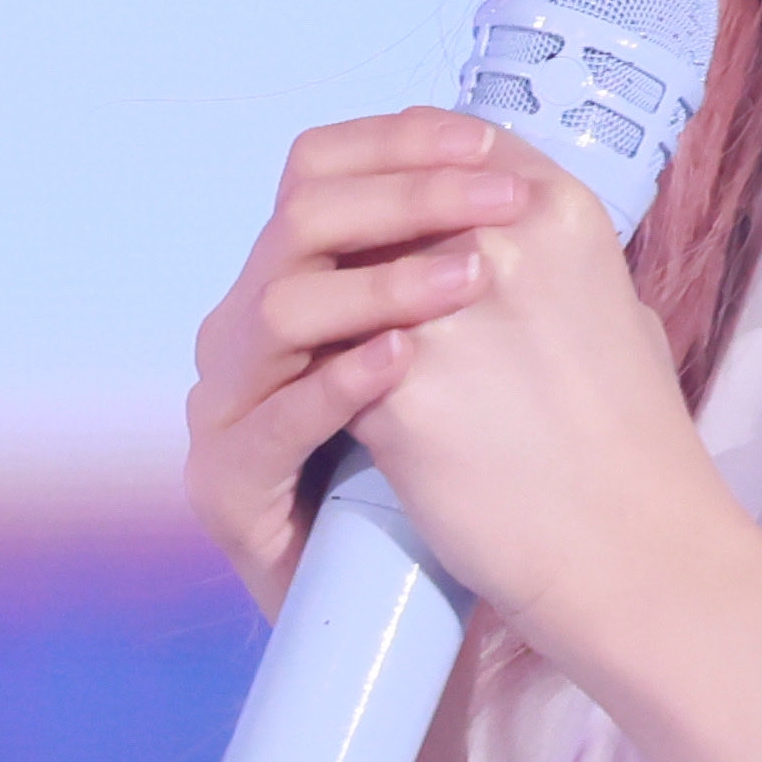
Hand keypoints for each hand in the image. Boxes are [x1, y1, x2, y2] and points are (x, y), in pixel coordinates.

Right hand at [183, 109, 533, 618]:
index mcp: (295, 283)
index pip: (321, 172)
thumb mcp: (464, 349)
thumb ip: (469, 266)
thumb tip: (533, 175)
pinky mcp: (228, 486)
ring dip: (382, 285)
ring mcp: (227, 407)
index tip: (487, 144)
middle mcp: (244, 330)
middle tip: (502, 202)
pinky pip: (274, 422)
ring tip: (471, 279)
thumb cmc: (452, 474)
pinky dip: (338, 383)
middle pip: (301, 222)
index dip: (398, 145)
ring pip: (281, 311)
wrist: (406, 616)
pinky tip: (402, 361)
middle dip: (406, 199)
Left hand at [343, 120, 728, 654]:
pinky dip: (321, 371)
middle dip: (351, 224)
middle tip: (333, 257)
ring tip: (319, 328)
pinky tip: (319, 390)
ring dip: (325, 294)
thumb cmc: (638, 440)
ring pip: (341, 271)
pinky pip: (329, 355)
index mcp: (558, 210)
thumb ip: (551, 262)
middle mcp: (497, 240)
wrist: (631, 543)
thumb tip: (500, 242)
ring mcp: (442, 310)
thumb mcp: (620, 310)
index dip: (407, 157)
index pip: (452, 141)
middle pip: (382, 195)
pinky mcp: (395, 385)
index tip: (384, 184)